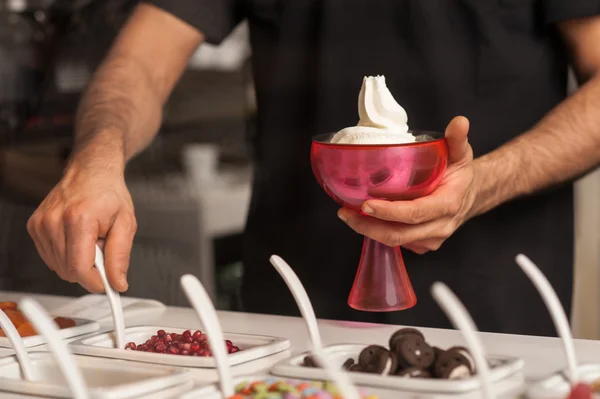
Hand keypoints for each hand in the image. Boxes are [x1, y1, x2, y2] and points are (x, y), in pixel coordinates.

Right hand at [27, 161, 135, 291]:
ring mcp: (41, 224)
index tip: (108, 284)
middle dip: (90, 268)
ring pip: (58, 267)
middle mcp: (54, 221)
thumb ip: (120, 256)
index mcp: (79, 220)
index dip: (96, 282)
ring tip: (90, 239)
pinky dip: (67, 254)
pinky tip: (77, 238)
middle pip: (68, 271)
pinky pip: (51, 258)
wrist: (91, 172)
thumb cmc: (108, 194)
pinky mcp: (35, 227)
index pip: (79, 269)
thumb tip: (117, 282)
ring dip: (78, 260)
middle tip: (102, 247)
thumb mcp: (126, 224)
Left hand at [338, 116, 476, 253]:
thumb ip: (457, 139)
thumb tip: (459, 122)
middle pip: (399, 234)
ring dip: (369, 231)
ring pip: (395, 241)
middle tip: (344, 213)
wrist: (473, 196)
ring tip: (347, 215)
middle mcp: (439, 226)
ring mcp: (431, 239)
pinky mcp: (423, 244)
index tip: (366, 204)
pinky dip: (378, 232)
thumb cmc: (461, 174)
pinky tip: (364, 220)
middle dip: (368, 226)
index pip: (414, 213)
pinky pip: (398, 242)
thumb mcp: (461, 154)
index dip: (389, 212)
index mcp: (447, 204)